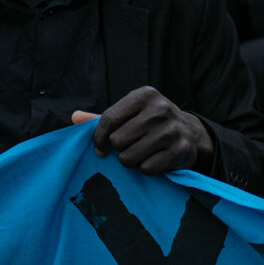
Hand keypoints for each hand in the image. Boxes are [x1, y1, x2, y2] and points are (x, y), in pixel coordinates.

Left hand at [71, 86, 212, 174]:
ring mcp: (171, 130)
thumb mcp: (130, 113)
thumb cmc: (150, 122)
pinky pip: (146, 169)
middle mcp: (160, 109)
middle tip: (130, 146)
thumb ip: (102, 118)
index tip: (100, 148)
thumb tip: (74, 118)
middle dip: (119, 149)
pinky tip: (154, 159)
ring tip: (141, 152)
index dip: (99, 138)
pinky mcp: (179, 150)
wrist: (189, 132)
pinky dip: (146, 168)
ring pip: (129, 158)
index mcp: (144, 95)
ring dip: (131, 160)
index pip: (109, 119)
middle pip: (118, 141)